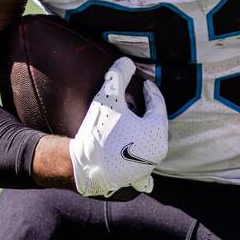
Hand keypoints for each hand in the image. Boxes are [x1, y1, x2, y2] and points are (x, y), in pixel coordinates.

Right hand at [69, 57, 167, 196]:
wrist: (81, 166)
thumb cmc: (98, 131)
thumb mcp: (108, 98)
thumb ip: (118, 76)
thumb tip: (127, 61)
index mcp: (157, 131)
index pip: (158, 104)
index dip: (151, 91)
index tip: (144, 83)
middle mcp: (158, 152)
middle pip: (156, 123)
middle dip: (148, 110)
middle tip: (139, 99)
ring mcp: (148, 167)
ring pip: (150, 141)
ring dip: (143, 129)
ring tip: (132, 119)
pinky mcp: (136, 178)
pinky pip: (144, 164)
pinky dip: (141, 154)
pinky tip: (136, 150)